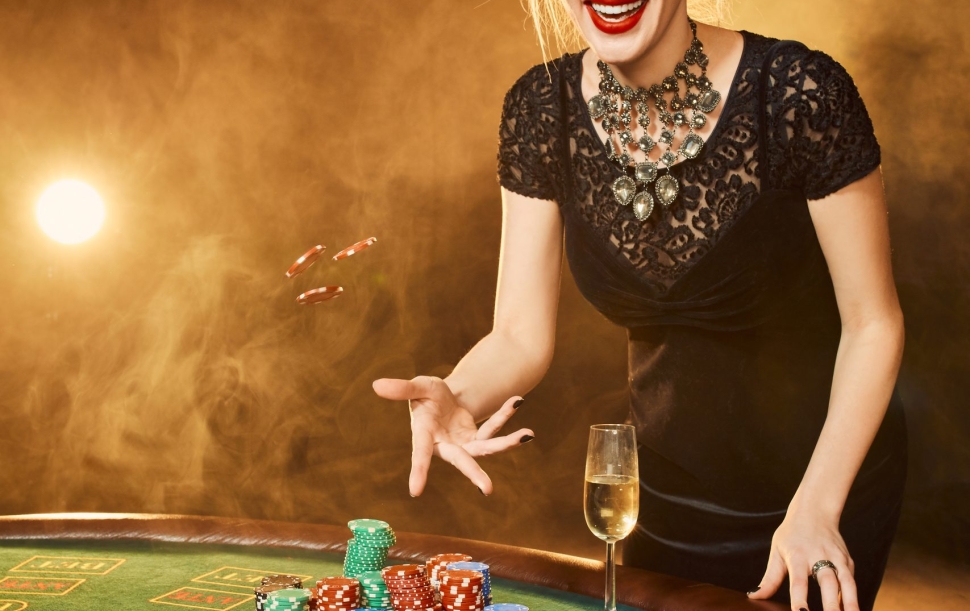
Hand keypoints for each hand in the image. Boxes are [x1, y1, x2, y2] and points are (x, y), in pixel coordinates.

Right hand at [372, 376, 533, 496]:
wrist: (444, 397)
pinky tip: (517, 400)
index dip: (418, 472)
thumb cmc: (426, 396)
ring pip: (487, 447)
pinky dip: (506, 414)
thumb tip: (376, 385)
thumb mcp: (418, 387)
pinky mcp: (479, 438)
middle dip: (474, 473)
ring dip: (507, 442)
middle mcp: (446, 446)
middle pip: (462, 461)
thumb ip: (401, 388)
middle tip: (488, 489)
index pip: (420, 454)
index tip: (415, 492)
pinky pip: (494, 426)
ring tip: (528, 434)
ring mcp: (465, 444)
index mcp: (425, 435)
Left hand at [747, 506, 857, 610]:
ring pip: (847, 583)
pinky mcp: (848, 560)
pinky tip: (850, 610)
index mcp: (798, 556)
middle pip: (827, 583)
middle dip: (830, 605)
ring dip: (850, 603)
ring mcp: (836, 557)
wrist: (814, 510)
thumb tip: (754, 596)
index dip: (800, 599)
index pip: (799, 582)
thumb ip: (769, 578)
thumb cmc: (791, 533)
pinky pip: (851, 581)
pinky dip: (853, 597)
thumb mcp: (777, 551)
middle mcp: (819, 556)